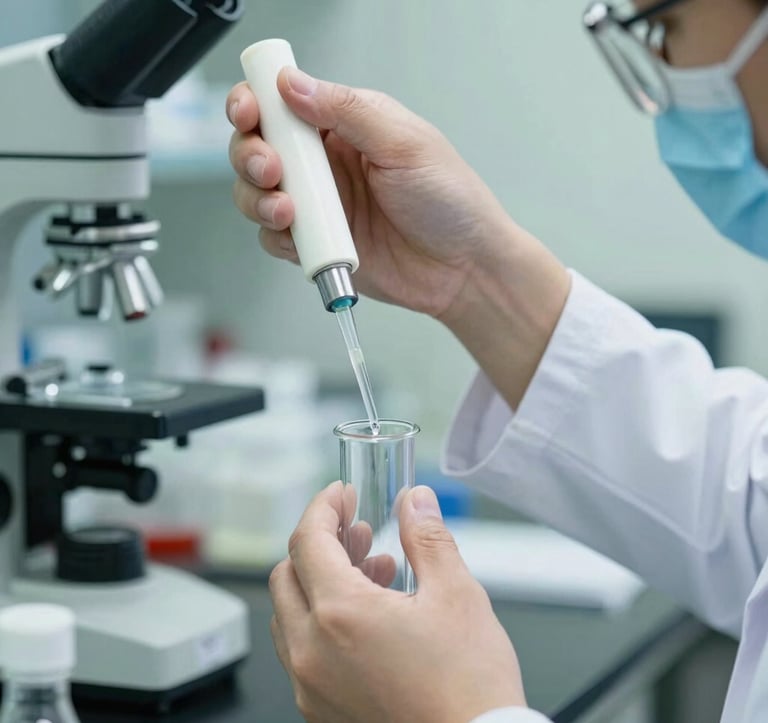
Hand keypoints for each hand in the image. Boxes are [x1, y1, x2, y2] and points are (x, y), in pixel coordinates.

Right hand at [227, 68, 519, 319]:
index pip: (284, 102)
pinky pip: (275, 239)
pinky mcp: (317, 245)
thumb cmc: (451, 201)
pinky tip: (298, 236)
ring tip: (286, 208)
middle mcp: (326, 163)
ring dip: (257, 197)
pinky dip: (277, 237)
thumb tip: (294, 84)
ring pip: (256, 193)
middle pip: (259, 146)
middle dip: (250, 152)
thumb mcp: (405, 143)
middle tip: (270, 166)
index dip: (256, 101)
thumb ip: (347, 111)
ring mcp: (319, 206)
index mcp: (346, 125)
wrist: (464, 269)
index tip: (250, 111)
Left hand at [269, 482, 526, 722]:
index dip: (324, 507)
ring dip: (321, 581)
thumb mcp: (456, 595)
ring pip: (291, 613)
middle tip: (358, 530)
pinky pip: (302, 651)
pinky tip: (370, 614)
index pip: (307, 540)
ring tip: (373, 570)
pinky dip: (323, 620)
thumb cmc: (468, 688)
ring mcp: (311, 686)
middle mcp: (312, 652)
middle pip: (288, 574)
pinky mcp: (320, 710)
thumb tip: (415, 502)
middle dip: (320, 542)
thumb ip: (427, 537)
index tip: (341, 495)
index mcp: (341, 615)